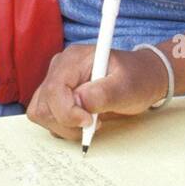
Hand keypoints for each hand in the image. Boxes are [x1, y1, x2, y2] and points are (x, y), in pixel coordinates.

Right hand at [26, 43, 168, 138]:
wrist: (143, 78)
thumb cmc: (137, 78)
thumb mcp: (127, 86)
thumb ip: (102, 94)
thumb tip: (78, 103)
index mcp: (75, 58)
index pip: (54, 89)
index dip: (67, 111)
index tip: (90, 121)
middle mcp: (60, 67)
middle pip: (44, 105)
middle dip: (66, 122)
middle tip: (94, 122)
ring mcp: (56, 81)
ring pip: (41, 113)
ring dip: (64, 126)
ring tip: (91, 122)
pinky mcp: (57, 96)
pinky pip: (47, 116)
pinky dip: (64, 126)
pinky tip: (83, 121)